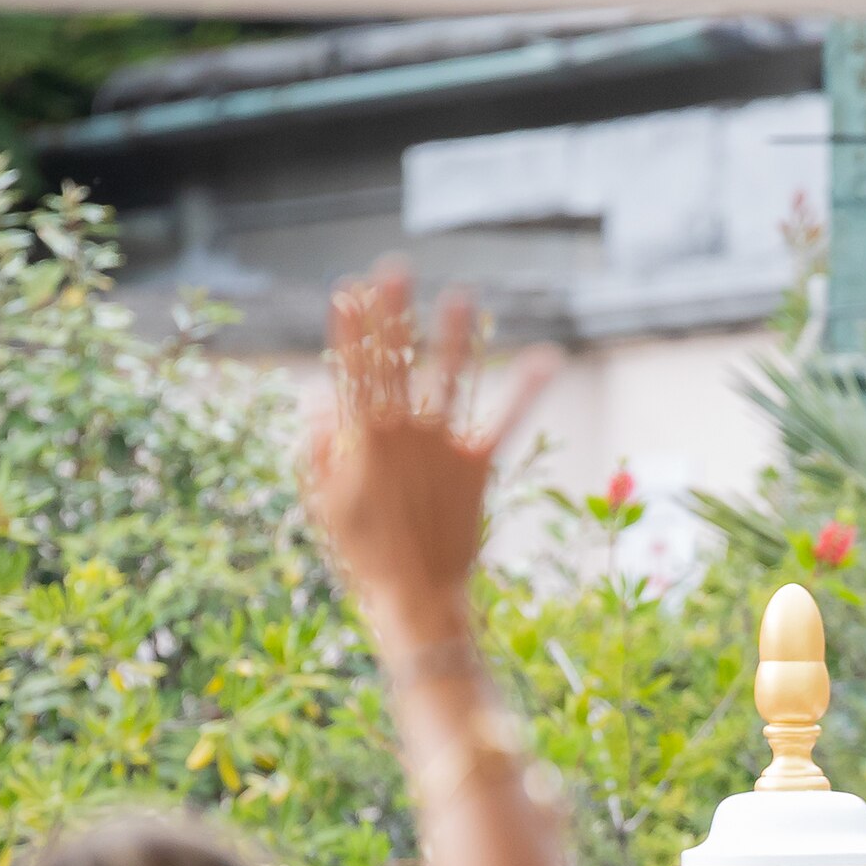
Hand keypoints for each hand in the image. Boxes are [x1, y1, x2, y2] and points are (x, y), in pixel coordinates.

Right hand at [307, 266, 556, 647]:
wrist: (414, 597)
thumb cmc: (363, 555)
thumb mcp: (324, 503)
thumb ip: (321, 448)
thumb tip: (319, 400)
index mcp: (361, 439)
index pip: (353, 370)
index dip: (351, 328)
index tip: (350, 290)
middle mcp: (402, 432)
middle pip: (396, 361)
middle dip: (394, 314)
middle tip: (395, 269)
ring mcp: (441, 446)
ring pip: (449, 378)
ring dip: (454, 335)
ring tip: (463, 296)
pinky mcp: (476, 466)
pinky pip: (504, 420)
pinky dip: (526, 389)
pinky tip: (546, 357)